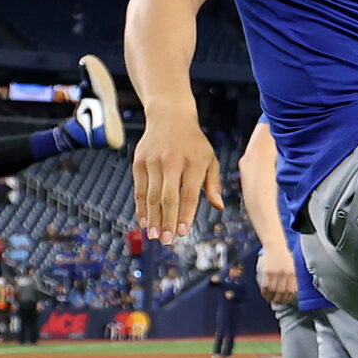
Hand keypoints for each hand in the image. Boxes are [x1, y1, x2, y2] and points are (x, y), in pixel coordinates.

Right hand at [132, 115, 222, 242]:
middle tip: (167, 241)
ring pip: (151, 195)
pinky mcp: (139, 161)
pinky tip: (144, 221)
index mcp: (194, 161)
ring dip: (153, 218)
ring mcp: (154, 161)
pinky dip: (141, 207)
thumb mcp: (210, 158)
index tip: (183, 232)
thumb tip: (218, 206)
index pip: (189, 193)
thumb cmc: (194, 143)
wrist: (170, 116)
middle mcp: (173, 161)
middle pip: (168, 197)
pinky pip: (139, 189)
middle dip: (167, 221)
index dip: (186, 215)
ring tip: (154, 236)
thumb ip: (213, 183)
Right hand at [256, 242, 298, 304]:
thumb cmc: (284, 256)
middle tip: (276, 303)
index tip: (284, 301)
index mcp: (292, 273)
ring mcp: (275, 273)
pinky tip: (264, 294)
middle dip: (279, 300)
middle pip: (282, 292)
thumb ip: (291, 278)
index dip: (287, 298)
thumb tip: (290, 291)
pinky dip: (265, 292)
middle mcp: (285, 274)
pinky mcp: (267, 272)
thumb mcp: (291, 266)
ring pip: (273, 291)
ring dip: (271, 297)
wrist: (275, 246)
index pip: (291, 290)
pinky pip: (265, 286)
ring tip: (269, 300)